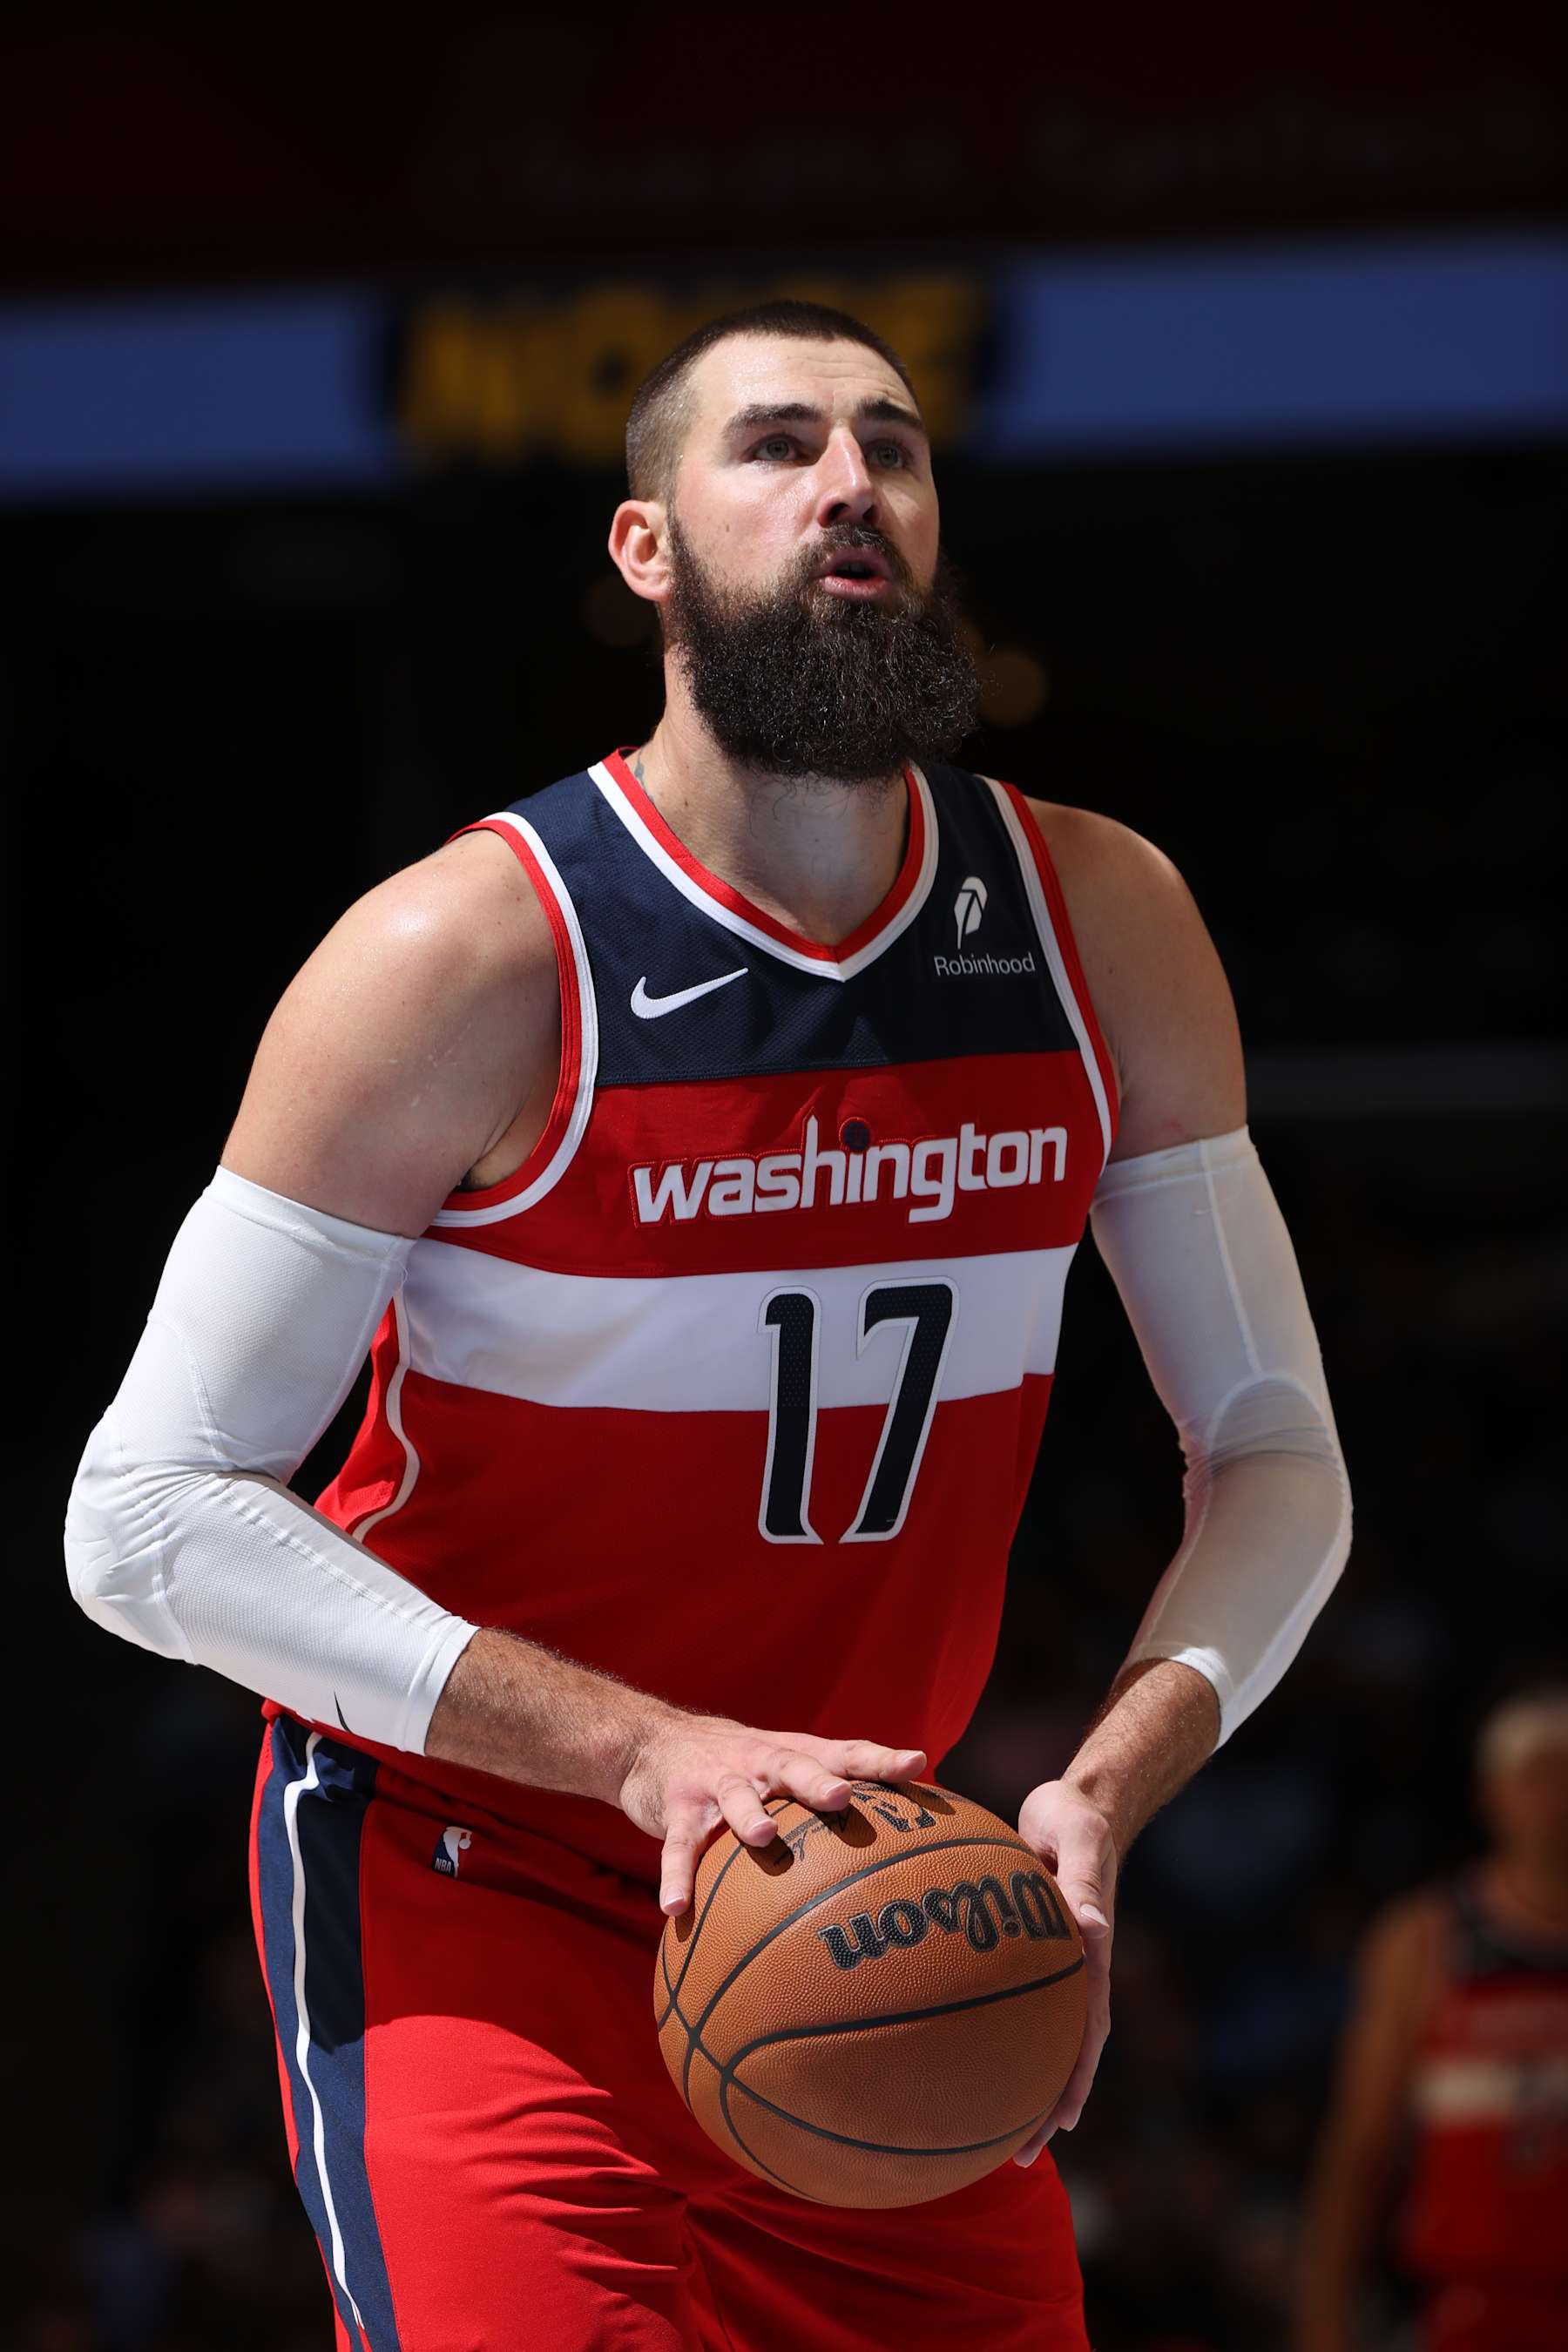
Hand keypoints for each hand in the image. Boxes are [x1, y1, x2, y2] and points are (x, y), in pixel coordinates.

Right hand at [619, 1715, 927, 1915]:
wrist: (652, 1742)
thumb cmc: (740, 1764)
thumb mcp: (782, 1766)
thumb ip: (828, 1791)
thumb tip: (898, 1845)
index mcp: (791, 1754)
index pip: (843, 1752)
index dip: (879, 1759)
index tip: (917, 1764)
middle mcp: (758, 1763)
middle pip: (793, 1767)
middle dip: (817, 1781)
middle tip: (842, 1796)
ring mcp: (716, 1783)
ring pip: (735, 1798)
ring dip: (749, 1815)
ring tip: (765, 1836)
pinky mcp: (677, 1808)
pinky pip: (679, 1846)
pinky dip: (677, 1875)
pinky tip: (677, 1908)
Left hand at [1010, 1777, 1117, 2163]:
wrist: (1074, 1801)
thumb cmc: (1075, 1817)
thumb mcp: (1080, 1838)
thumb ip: (1083, 1879)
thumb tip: (1091, 1927)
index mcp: (1092, 1953)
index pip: (1087, 2026)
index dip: (1074, 2076)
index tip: (1059, 2121)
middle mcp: (1076, 1968)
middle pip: (1064, 2049)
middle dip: (1045, 2103)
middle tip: (1020, 2155)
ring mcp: (1053, 1963)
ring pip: (1037, 2035)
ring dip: (1019, 2081)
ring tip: (985, 2131)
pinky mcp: (1030, 1949)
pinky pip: (1005, 2000)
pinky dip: (988, 2031)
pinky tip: (948, 2053)